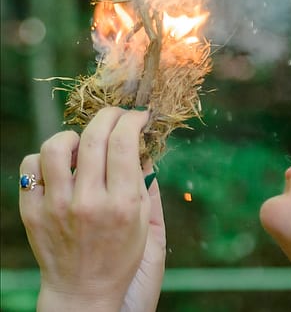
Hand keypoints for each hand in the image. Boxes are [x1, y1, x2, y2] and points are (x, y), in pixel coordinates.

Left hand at [19, 107, 163, 311]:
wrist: (83, 291)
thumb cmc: (120, 254)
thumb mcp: (144, 219)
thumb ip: (143, 177)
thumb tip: (140, 142)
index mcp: (121, 203)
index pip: (124, 143)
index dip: (132, 120)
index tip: (138, 115)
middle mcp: (88, 202)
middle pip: (94, 137)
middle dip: (109, 115)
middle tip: (116, 115)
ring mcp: (56, 207)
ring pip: (56, 146)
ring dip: (74, 135)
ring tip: (83, 143)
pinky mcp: (32, 212)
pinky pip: (30, 166)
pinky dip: (46, 157)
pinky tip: (61, 166)